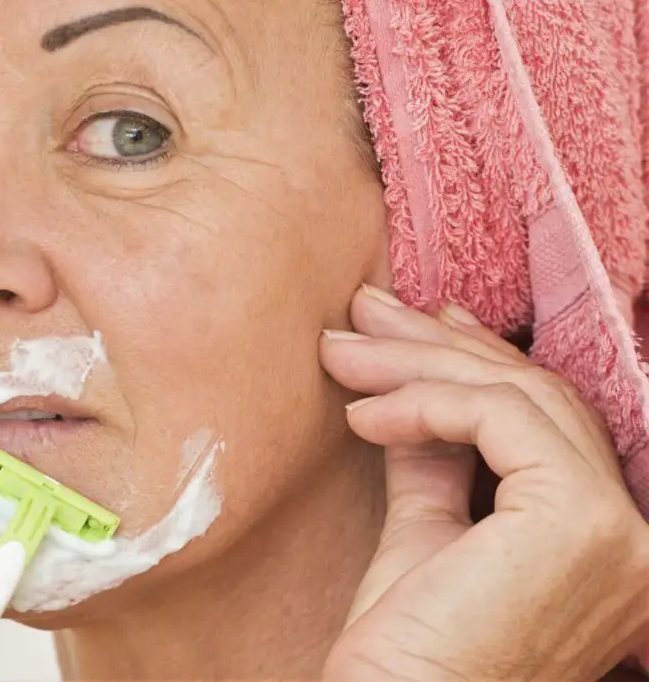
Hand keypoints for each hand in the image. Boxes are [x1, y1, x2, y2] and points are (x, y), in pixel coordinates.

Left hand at [317, 284, 648, 681]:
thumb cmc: (405, 647)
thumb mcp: (425, 529)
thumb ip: (434, 457)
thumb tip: (410, 387)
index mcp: (601, 540)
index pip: (546, 421)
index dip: (477, 361)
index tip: (414, 322)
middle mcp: (630, 535)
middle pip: (533, 398)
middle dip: (437, 345)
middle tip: (363, 311)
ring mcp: (615, 529)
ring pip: (514, 396)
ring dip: (414, 363)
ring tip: (340, 352)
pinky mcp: (579, 520)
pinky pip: (495, 418)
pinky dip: (420, 402)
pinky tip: (360, 415)